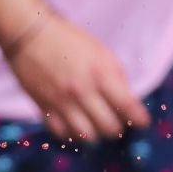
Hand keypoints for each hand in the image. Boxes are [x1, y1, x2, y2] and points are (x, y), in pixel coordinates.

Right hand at [8, 12, 149, 141]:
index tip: (142, 122)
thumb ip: (116, 78)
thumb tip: (127, 103)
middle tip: (116, 123)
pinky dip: (72, 134)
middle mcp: (83, 91)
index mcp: (101, 74)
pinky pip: (62, 133)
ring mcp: (62, 101)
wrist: (31, 36)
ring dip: (95, 134)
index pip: (128, 106)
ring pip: (86, 135)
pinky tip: (75, 126)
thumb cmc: (70, 41)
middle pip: (109, 127)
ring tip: (95, 126)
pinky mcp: (44, 107)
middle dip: (117, 128)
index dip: (139, 119)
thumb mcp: (101, 53)